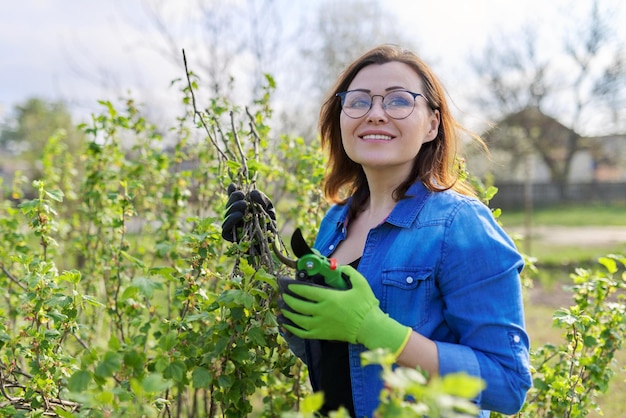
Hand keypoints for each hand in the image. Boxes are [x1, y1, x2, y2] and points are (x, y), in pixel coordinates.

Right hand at [221, 184, 276, 241]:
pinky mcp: (231, 238)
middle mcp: (235, 216)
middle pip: (228, 206)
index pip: (232, 198)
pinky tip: (239, 215)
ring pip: (225, 216)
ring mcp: (232, 227)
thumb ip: (261, 198)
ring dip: (232, 208)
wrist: (274, 241)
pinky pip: (225, 230)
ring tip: (243, 205)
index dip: (231, 190)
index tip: (234, 185)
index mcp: (241, 207)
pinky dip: (230, 221)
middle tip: (241, 195)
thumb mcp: (268, 207)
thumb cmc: (270, 223)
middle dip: (233, 198)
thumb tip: (252, 192)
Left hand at [279, 265, 410, 355]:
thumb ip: (349, 272)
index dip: (294, 287)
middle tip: (282, 294)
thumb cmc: (366, 306)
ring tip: (282, 307)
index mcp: (329, 298)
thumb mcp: (361, 283)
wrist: (369, 327)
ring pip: (298, 319)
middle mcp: (322, 311)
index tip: (287, 284)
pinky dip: (292, 329)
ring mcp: (321, 324)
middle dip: (288, 299)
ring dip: (288, 313)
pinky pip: (303, 333)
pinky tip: (287, 324)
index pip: (306, 291)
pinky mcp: (322, 334)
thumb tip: (340, 267)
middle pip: (299, 305)